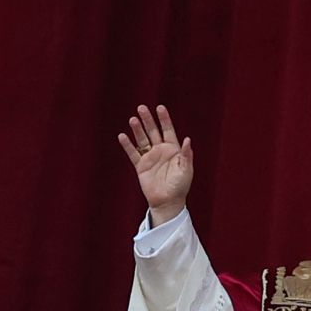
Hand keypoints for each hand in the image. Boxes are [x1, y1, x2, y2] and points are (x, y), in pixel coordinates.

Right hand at [117, 104, 193, 224]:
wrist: (168, 202)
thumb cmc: (180, 186)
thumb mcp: (186, 170)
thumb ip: (186, 155)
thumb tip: (188, 139)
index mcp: (173, 150)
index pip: (168, 130)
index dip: (164, 119)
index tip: (160, 107)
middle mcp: (161, 151)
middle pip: (153, 132)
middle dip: (148, 120)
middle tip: (141, 108)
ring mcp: (150, 158)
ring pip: (142, 140)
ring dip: (137, 130)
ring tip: (133, 119)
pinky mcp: (140, 167)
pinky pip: (133, 154)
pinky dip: (127, 145)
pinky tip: (122, 136)